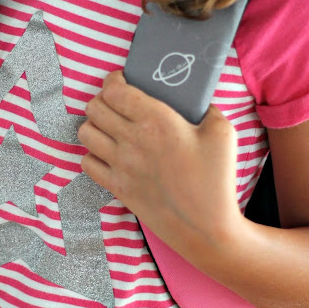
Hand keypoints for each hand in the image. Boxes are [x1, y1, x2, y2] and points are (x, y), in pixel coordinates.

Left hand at [78, 70, 241, 254]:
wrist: (208, 228)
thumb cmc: (217, 180)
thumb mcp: (223, 132)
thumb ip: (208, 109)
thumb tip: (197, 102)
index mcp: (156, 120)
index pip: (114, 90)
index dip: (112, 79)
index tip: (119, 79)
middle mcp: (132, 140)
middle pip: (94, 108)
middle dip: (102, 99)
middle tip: (115, 102)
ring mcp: (121, 165)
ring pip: (85, 133)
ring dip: (94, 124)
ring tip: (109, 125)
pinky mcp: (117, 187)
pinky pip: (87, 163)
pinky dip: (92, 153)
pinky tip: (108, 153)